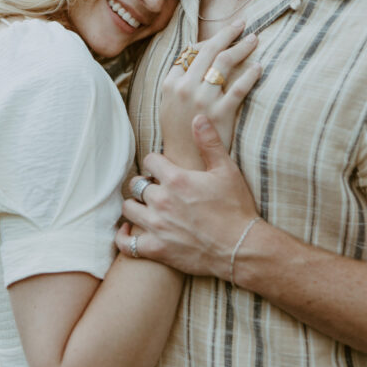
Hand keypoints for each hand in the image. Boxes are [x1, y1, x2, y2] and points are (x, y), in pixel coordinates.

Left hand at [117, 115, 263, 278]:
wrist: (242, 249)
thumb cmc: (237, 208)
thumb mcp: (227, 170)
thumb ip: (209, 142)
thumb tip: (198, 117)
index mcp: (176, 179)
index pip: (150, 161)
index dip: (156, 163)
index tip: (163, 169)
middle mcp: (162, 201)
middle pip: (136, 184)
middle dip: (145, 183)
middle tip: (156, 188)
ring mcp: (157, 226)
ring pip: (128, 208)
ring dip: (135, 205)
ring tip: (146, 206)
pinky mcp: (156, 249)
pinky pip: (126, 243)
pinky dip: (124, 236)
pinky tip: (130, 230)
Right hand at [160, 20, 259, 168]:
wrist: (185, 164)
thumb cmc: (179, 132)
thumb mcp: (169, 103)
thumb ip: (179, 78)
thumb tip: (195, 50)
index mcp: (170, 83)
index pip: (191, 51)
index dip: (209, 41)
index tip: (223, 35)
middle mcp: (184, 87)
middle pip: (209, 50)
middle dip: (227, 33)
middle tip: (241, 23)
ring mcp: (202, 100)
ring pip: (224, 63)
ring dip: (241, 47)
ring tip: (253, 40)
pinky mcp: (221, 113)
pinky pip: (239, 87)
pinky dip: (250, 74)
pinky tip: (259, 67)